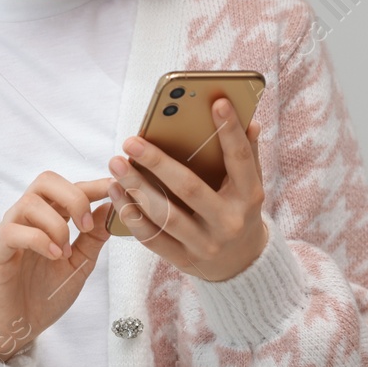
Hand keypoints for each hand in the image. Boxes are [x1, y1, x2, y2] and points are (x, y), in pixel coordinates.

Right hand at [0, 173, 112, 361]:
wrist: (14, 330)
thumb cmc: (42, 297)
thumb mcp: (78, 266)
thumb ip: (93, 238)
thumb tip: (112, 207)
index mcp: (47, 220)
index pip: (69, 188)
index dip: (93, 184)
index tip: (117, 188)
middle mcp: (26, 220)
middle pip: (46, 181)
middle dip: (74, 197)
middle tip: (87, 227)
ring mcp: (9, 232)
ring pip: (30, 203)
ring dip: (57, 225)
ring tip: (66, 252)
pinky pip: (12, 231)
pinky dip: (39, 240)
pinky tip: (54, 257)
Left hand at [106, 97, 268, 281]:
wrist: (241, 264)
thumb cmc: (238, 210)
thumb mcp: (249, 185)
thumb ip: (248, 154)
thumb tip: (250, 121)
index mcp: (248, 197)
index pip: (240, 160)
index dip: (230, 131)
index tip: (216, 102)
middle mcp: (228, 221)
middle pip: (190, 188)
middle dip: (157, 163)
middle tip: (131, 141)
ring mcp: (206, 244)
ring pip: (166, 215)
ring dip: (137, 188)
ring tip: (116, 164)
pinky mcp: (184, 260)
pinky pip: (153, 238)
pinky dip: (133, 216)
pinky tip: (117, 195)